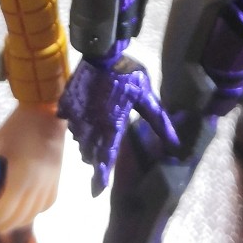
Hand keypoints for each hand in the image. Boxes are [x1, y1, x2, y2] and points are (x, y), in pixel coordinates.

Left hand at [0, 102, 64, 231]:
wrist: (49, 110)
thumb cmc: (21, 124)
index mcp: (20, 179)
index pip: (7, 210)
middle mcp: (37, 185)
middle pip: (21, 215)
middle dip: (7, 222)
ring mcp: (49, 182)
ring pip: (36, 211)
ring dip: (22, 219)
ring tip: (10, 220)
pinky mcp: (57, 176)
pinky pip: (49, 202)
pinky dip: (38, 209)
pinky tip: (31, 207)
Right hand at [58, 55, 177, 195]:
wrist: (102, 51)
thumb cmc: (128, 74)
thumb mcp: (148, 97)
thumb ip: (160, 123)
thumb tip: (176, 144)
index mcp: (112, 125)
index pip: (106, 158)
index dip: (101, 176)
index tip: (97, 191)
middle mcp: (92, 124)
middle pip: (89, 153)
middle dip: (95, 160)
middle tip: (101, 159)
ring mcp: (77, 114)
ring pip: (79, 140)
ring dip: (86, 144)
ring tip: (95, 138)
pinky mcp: (67, 104)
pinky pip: (69, 123)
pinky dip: (76, 126)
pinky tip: (84, 119)